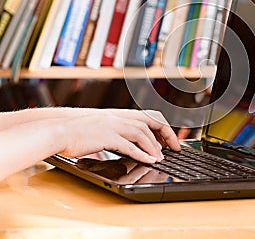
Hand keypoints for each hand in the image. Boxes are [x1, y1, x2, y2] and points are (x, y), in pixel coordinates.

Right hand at [58, 109, 180, 163]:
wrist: (60, 131)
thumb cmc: (80, 132)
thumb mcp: (103, 127)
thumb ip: (118, 131)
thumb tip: (132, 142)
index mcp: (119, 115)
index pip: (147, 117)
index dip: (161, 127)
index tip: (169, 139)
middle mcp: (119, 117)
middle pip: (149, 123)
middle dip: (164, 135)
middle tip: (174, 147)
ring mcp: (113, 126)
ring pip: (141, 134)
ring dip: (154, 146)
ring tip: (161, 157)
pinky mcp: (107, 137)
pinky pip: (129, 146)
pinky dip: (142, 153)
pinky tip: (150, 160)